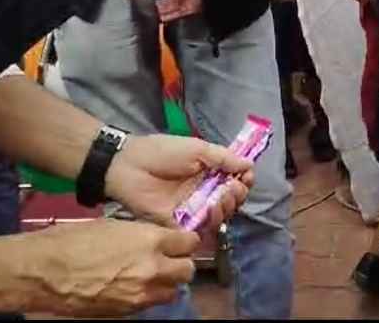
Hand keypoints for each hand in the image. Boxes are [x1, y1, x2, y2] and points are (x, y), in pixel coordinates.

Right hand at [25, 219, 199, 316]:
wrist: (42, 272)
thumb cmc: (71, 240)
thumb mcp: (112, 225)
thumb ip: (140, 234)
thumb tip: (154, 238)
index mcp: (149, 240)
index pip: (188, 242)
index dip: (184, 241)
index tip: (178, 240)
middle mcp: (152, 268)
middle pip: (187, 270)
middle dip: (180, 263)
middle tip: (169, 259)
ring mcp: (140, 294)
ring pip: (173, 291)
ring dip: (167, 283)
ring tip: (152, 276)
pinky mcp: (126, 311)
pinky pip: (149, 303)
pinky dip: (147, 295)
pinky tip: (132, 287)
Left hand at [105, 134, 253, 230]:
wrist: (129, 165)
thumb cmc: (162, 152)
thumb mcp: (197, 148)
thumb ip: (223, 157)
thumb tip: (250, 164)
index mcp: (208, 173)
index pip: (233, 181)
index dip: (243, 181)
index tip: (246, 177)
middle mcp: (202, 193)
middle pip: (229, 201)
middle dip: (237, 195)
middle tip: (233, 188)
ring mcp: (191, 210)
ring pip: (218, 216)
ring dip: (226, 208)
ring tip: (221, 198)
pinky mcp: (178, 224)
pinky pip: (199, 230)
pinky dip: (209, 223)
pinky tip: (210, 211)